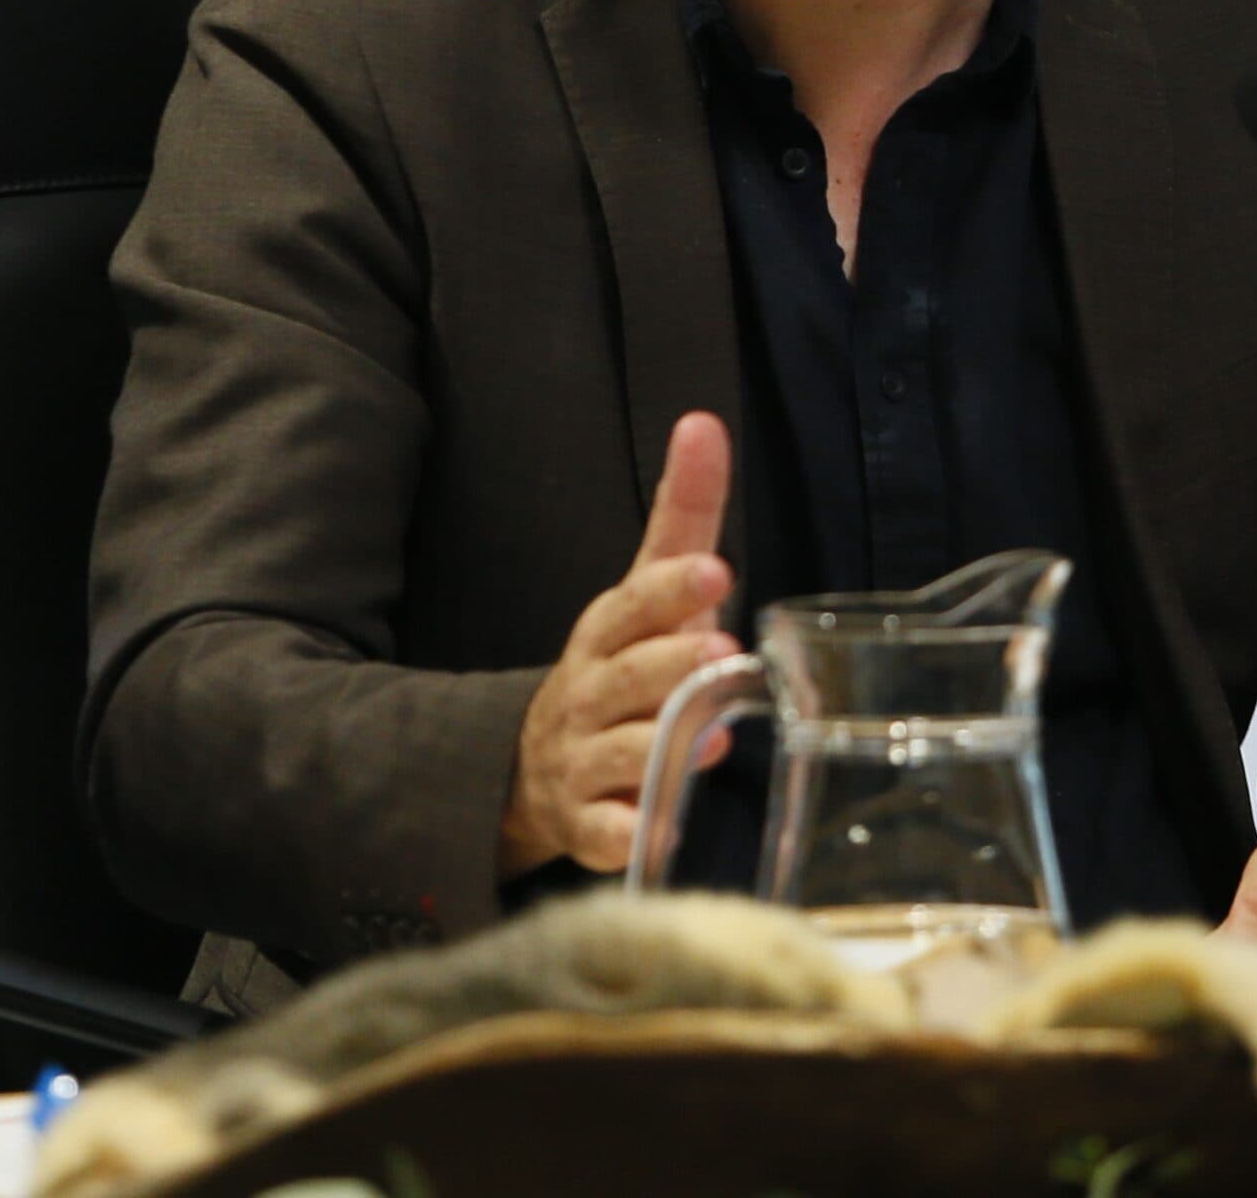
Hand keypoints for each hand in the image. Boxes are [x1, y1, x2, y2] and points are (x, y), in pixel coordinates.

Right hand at [499, 412, 737, 879]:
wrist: (535, 765)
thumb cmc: (622, 663)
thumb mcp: (648, 588)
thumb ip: (684, 512)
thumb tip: (703, 422)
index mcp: (607, 631)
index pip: (636, 602)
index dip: (671, 587)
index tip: (716, 570)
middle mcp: (589, 692)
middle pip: (628, 677)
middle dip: (672, 665)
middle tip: (721, 653)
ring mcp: (582, 760)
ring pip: (619, 754)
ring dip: (660, 749)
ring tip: (710, 743)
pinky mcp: (586, 826)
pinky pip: (604, 834)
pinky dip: (626, 835)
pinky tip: (650, 833)